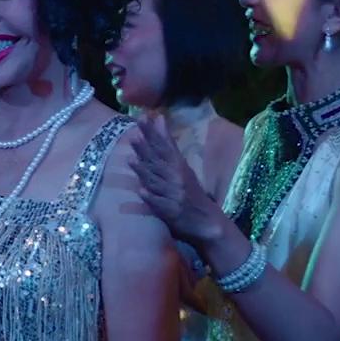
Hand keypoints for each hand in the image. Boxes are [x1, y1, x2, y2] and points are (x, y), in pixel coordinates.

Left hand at [130, 113, 225, 244]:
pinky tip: (142, 192)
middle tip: (136, 129)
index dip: (156, 132)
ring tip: (131, 160)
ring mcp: (174, 195)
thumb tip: (157, 134)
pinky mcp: (172, 212)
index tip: (146, 116)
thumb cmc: (191, 196)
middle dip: (147, 144)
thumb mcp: (183, 173)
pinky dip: (151, 197)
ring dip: (144, 170)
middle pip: (159, 160)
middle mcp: (177, 179)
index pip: (166, 147)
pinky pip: (159, 204)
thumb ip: (169, 155)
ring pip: (156, 181)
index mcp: (180, 168)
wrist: (208, 224)